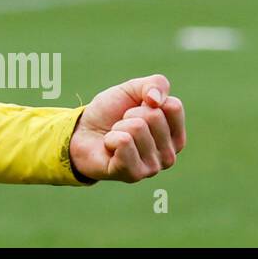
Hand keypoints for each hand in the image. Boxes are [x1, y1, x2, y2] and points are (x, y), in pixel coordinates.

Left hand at [69, 74, 185, 182]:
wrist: (82, 132)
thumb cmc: (111, 113)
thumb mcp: (132, 89)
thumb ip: (155, 84)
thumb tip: (156, 100)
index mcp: (175, 135)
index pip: (173, 106)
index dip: (147, 100)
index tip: (137, 108)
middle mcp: (169, 155)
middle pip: (154, 116)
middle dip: (130, 114)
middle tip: (121, 124)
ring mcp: (153, 168)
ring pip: (137, 128)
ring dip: (118, 127)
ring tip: (115, 136)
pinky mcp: (133, 174)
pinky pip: (124, 142)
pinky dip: (111, 138)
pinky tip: (109, 147)